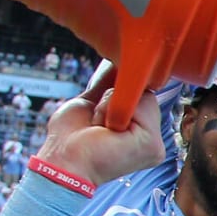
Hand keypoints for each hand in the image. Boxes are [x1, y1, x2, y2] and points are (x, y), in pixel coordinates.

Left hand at [37, 71, 162, 185]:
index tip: (101, 110)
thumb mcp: (94, 100)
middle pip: (144, 92)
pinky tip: (104, 131)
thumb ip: (111, 82)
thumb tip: (118, 54)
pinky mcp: (151, 145)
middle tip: (98, 123)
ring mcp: (154, 143)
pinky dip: (113, 112)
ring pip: (143, 97)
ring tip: (101, 128)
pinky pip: (138, 106)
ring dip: (111, 106)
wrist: (62, 160)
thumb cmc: (71, 138)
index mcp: (141, 129)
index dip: (120, 92)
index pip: (142, 92)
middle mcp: (152, 137)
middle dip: (114, 98)